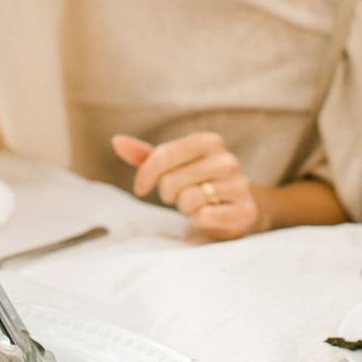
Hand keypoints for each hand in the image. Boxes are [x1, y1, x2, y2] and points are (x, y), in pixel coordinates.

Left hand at [112, 132, 264, 239]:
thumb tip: (117, 141)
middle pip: (172, 180)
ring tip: (196, 204)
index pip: (163, 155)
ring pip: (189, 199)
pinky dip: (199, 220)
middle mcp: (228, 160)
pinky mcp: (245, 211)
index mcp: (210, 141)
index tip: (141, 188)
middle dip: (167, 193)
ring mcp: (240, 185)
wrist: (237, 209)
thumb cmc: (199, 184)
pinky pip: (205, 217)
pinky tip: (208, 216)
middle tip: (178, 196)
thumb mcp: (173, 167)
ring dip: (185, 207)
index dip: (146, 174)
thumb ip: (146, 156)